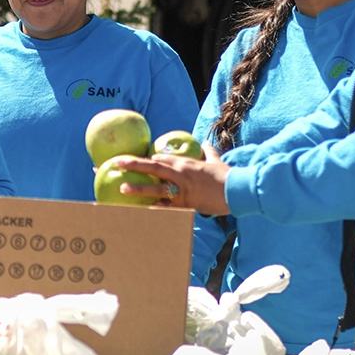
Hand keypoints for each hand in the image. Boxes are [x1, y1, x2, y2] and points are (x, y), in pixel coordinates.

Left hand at [116, 143, 231, 215]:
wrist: (238, 190)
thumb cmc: (226, 175)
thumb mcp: (216, 160)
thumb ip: (208, 152)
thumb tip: (205, 143)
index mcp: (185, 163)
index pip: (160, 158)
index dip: (145, 159)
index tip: (130, 159)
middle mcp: (180, 175)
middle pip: (153, 168)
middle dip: (133, 165)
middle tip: (116, 163)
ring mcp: (182, 190)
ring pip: (156, 188)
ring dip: (138, 188)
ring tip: (122, 188)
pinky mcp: (186, 204)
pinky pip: (167, 208)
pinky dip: (155, 209)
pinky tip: (142, 212)